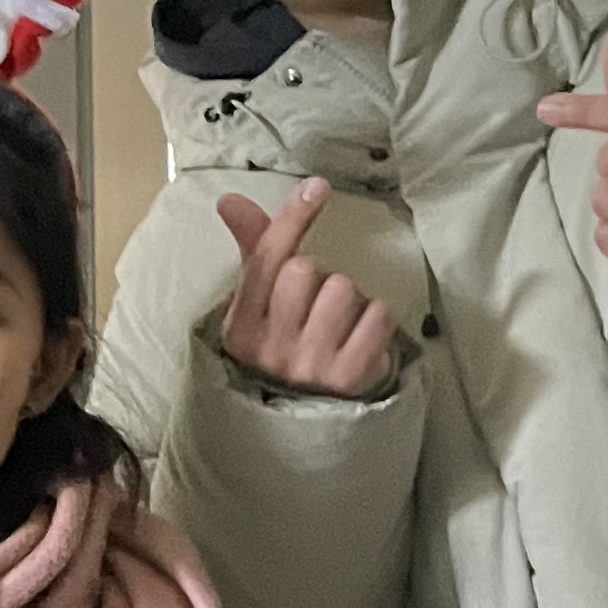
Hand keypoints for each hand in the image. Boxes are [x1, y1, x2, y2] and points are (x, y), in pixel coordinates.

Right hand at [213, 179, 396, 396]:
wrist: (306, 420)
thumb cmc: (283, 346)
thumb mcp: (259, 305)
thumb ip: (254, 250)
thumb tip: (229, 200)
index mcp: (241, 327)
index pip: (265, 261)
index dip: (290, 220)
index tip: (316, 187)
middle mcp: (270, 348)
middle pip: (304, 269)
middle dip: (319, 275)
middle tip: (315, 302)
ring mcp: (311, 364)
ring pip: (343, 288)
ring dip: (349, 298)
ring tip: (339, 321)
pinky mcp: (352, 375)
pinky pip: (377, 314)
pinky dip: (376, 317)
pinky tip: (361, 334)